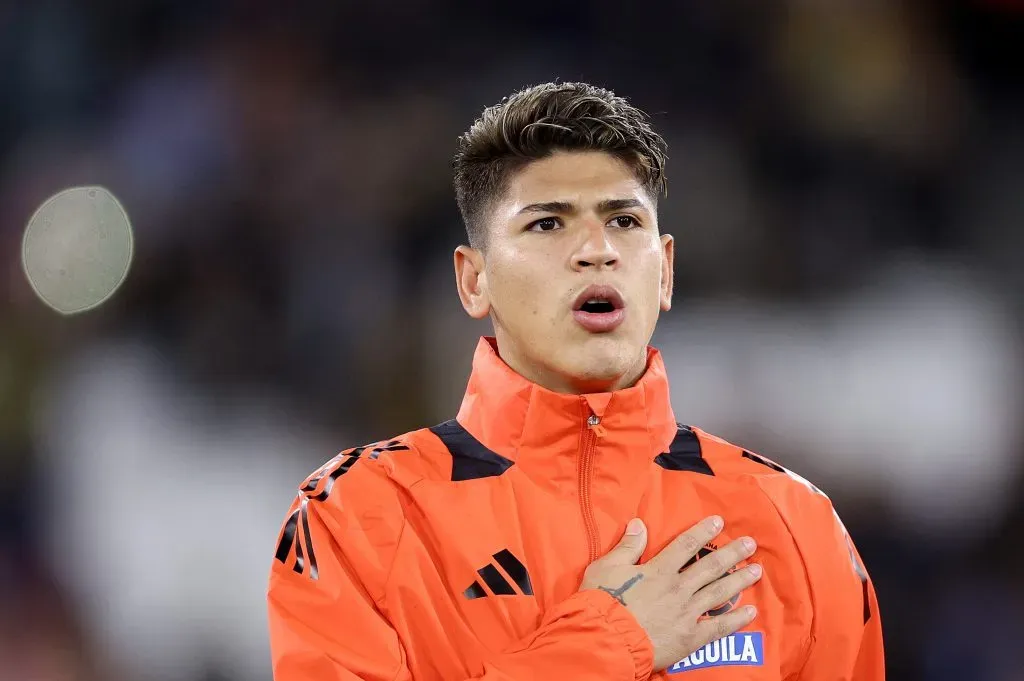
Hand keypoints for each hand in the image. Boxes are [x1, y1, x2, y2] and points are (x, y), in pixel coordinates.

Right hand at [579, 516, 760, 671]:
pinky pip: (719, 627)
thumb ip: (627, 546)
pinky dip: (736, 619)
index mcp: (659, 570)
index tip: (719, 521)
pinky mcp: (691, 637)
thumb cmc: (603, 602)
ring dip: (740, 580)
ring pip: (720, 592)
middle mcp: (678, 588)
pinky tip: (751, 611)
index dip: (704, 531)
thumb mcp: (606, 567)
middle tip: (751, 543)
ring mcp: (688, 613)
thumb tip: (638, 523)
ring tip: (757, 570)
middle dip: (733, 553)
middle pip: (711, 566)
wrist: (608, 639)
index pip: (687, 545)